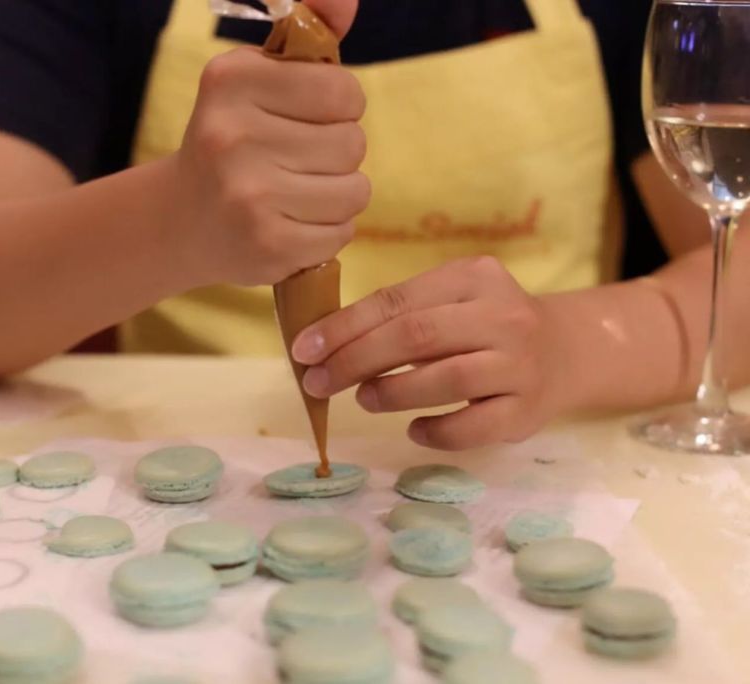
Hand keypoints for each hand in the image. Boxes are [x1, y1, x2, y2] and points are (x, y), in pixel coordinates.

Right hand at [173, 0, 367, 286]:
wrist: (179, 221)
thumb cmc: (233, 140)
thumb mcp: (257, 77)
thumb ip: (307, 34)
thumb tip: (348, 0)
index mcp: (231, 81)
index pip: (344, 91)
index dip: (339, 108)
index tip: (309, 118)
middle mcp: (233, 135)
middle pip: (353, 143)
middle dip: (337, 154)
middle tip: (297, 162)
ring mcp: (249, 196)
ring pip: (355, 190)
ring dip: (338, 194)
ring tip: (298, 193)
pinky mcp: (267, 245)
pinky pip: (342, 232)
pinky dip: (328, 231)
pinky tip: (294, 224)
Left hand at [290, 257, 571, 449]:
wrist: (566, 351)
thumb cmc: (486, 325)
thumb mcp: (451, 301)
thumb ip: (400, 314)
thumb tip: (325, 344)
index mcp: (474, 277)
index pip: (397, 300)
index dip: (345, 326)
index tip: (305, 349)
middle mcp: (502, 315)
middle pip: (416, 335)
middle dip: (356, 360)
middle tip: (318, 382)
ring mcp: (520, 364)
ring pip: (446, 378)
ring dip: (392, 392)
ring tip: (364, 399)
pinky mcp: (527, 410)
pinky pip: (473, 426)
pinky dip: (434, 431)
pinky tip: (414, 429)